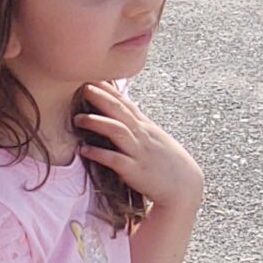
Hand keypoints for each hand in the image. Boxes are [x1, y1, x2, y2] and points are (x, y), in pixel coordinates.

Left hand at [74, 82, 199, 213]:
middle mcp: (142, 135)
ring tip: (77, 119)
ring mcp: (139, 152)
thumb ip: (137, 125)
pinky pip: (115, 160)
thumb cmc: (167, 162)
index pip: (126, 103)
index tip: (93, 77)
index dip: (109, 90)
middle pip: (120, 111)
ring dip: (97, 123)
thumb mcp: (154, 138)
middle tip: (83, 86)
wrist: (184, 186)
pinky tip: (84, 150)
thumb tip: (122, 113)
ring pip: (118, 131)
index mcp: (145, 127)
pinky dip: (99, 154)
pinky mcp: (135, 171)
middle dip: (101, 98)